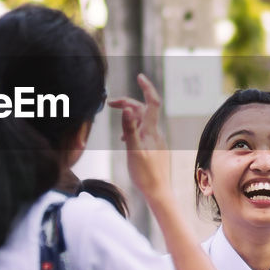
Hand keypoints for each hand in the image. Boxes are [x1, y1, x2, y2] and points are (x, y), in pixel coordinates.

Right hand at [107, 74, 170, 198]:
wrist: (158, 192)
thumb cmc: (145, 174)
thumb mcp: (134, 150)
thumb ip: (130, 129)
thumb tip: (128, 109)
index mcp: (151, 131)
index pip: (151, 102)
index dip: (147, 87)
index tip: (139, 76)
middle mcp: (156, 133)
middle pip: (143, 111)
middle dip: (128, 103)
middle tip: (111, 103)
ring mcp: (156, 141)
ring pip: (142, 122)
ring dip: (129, 117)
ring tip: (116, 119)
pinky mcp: (155, 149)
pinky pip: (143, 133)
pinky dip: (133, 129)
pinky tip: (125, 140)